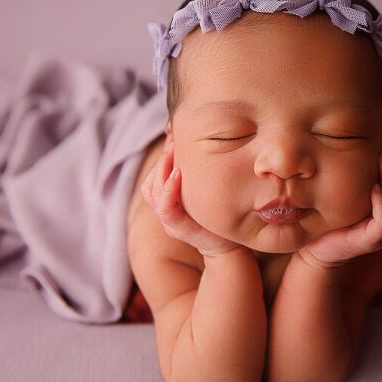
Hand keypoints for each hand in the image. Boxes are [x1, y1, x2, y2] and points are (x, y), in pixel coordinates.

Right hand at [140, 137, 242, 256]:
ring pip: (151, 192)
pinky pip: (165, 209)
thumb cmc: (222, 213)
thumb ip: (199, 169)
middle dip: (161, 159)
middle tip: (174, 140)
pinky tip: (178, 174)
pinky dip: (168, 190)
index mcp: (169, 200)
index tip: (173, 136)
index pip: (153, 176)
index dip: (161, 156)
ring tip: (173, 151)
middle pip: (149, 182)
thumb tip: (199, 140)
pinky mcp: (179, 229)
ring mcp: (170, 221)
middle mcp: (166, 210)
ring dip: (161, 169)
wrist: (232, 245)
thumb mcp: (208, 187)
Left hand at [297, 147, 381, 269]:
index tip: (378, 144)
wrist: (312, 251)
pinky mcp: (371, 241)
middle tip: (381, 147)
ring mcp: (380, 230)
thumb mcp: (332, 194)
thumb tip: (332, 142)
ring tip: (380, 159)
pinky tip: (373, 189)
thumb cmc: (320, 220)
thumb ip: (340, 175)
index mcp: (377, 206)